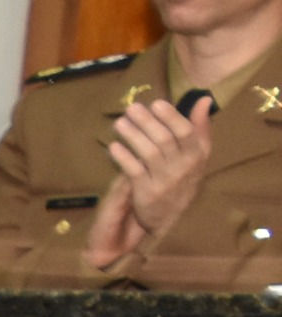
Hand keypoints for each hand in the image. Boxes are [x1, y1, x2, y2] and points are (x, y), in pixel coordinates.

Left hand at [88, 92, 216, 267]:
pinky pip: (134, 171)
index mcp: (197, 154)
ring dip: (132, 136)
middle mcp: (183, 167)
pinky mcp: (146, 193)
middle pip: (164, 140)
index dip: (171, 117)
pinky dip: (123, 157)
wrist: (171, 217)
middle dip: (146, 122)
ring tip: (119, 123)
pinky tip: (113, 146)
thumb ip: (200, 127)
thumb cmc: (183, 178)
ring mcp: (164, 181)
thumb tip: (204, 99)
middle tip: (131, 108)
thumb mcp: (198, 154)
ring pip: (148, 153)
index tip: (156, 103)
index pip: (186, 132)